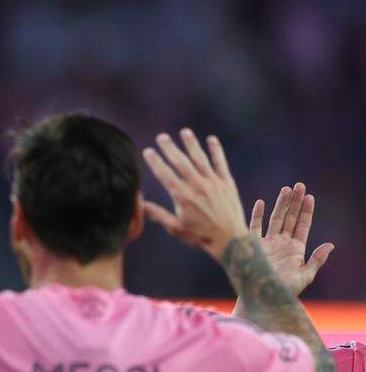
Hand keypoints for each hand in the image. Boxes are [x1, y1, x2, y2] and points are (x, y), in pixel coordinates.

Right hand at [142, 129, 248, 261]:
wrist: (230, 239)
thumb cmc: (200, 236)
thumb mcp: (176, 228)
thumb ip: (158, 215)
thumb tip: (141, 205)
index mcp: (183, 197)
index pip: (165, 175)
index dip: (155, 162)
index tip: (147, 151)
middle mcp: (197, 186)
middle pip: (181, 162)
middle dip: (170, 148)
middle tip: (161, 137)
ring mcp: (213, 183)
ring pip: (200, 159)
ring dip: (191, 144)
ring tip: (184, 132)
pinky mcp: (227, 183)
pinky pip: (220, 163)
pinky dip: (216, 150)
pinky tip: (211, 139)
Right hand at [248, 182, 333, 296]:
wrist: (261, 298)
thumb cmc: (283, 290)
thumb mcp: (305, 276)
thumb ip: (316, 260)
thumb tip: (330, 245)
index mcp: (295, 249)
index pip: (303, 225)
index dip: (307, 211)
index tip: (310, 197)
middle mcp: (282, 243)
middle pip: (290, 218)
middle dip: (295, 202)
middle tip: (300, 185)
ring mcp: (267, 243)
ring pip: (275, 219)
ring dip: (281, 204)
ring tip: (286, 189)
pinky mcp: (253, 245)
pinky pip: (254, 227)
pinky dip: (257, 215)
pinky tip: (261, 202)